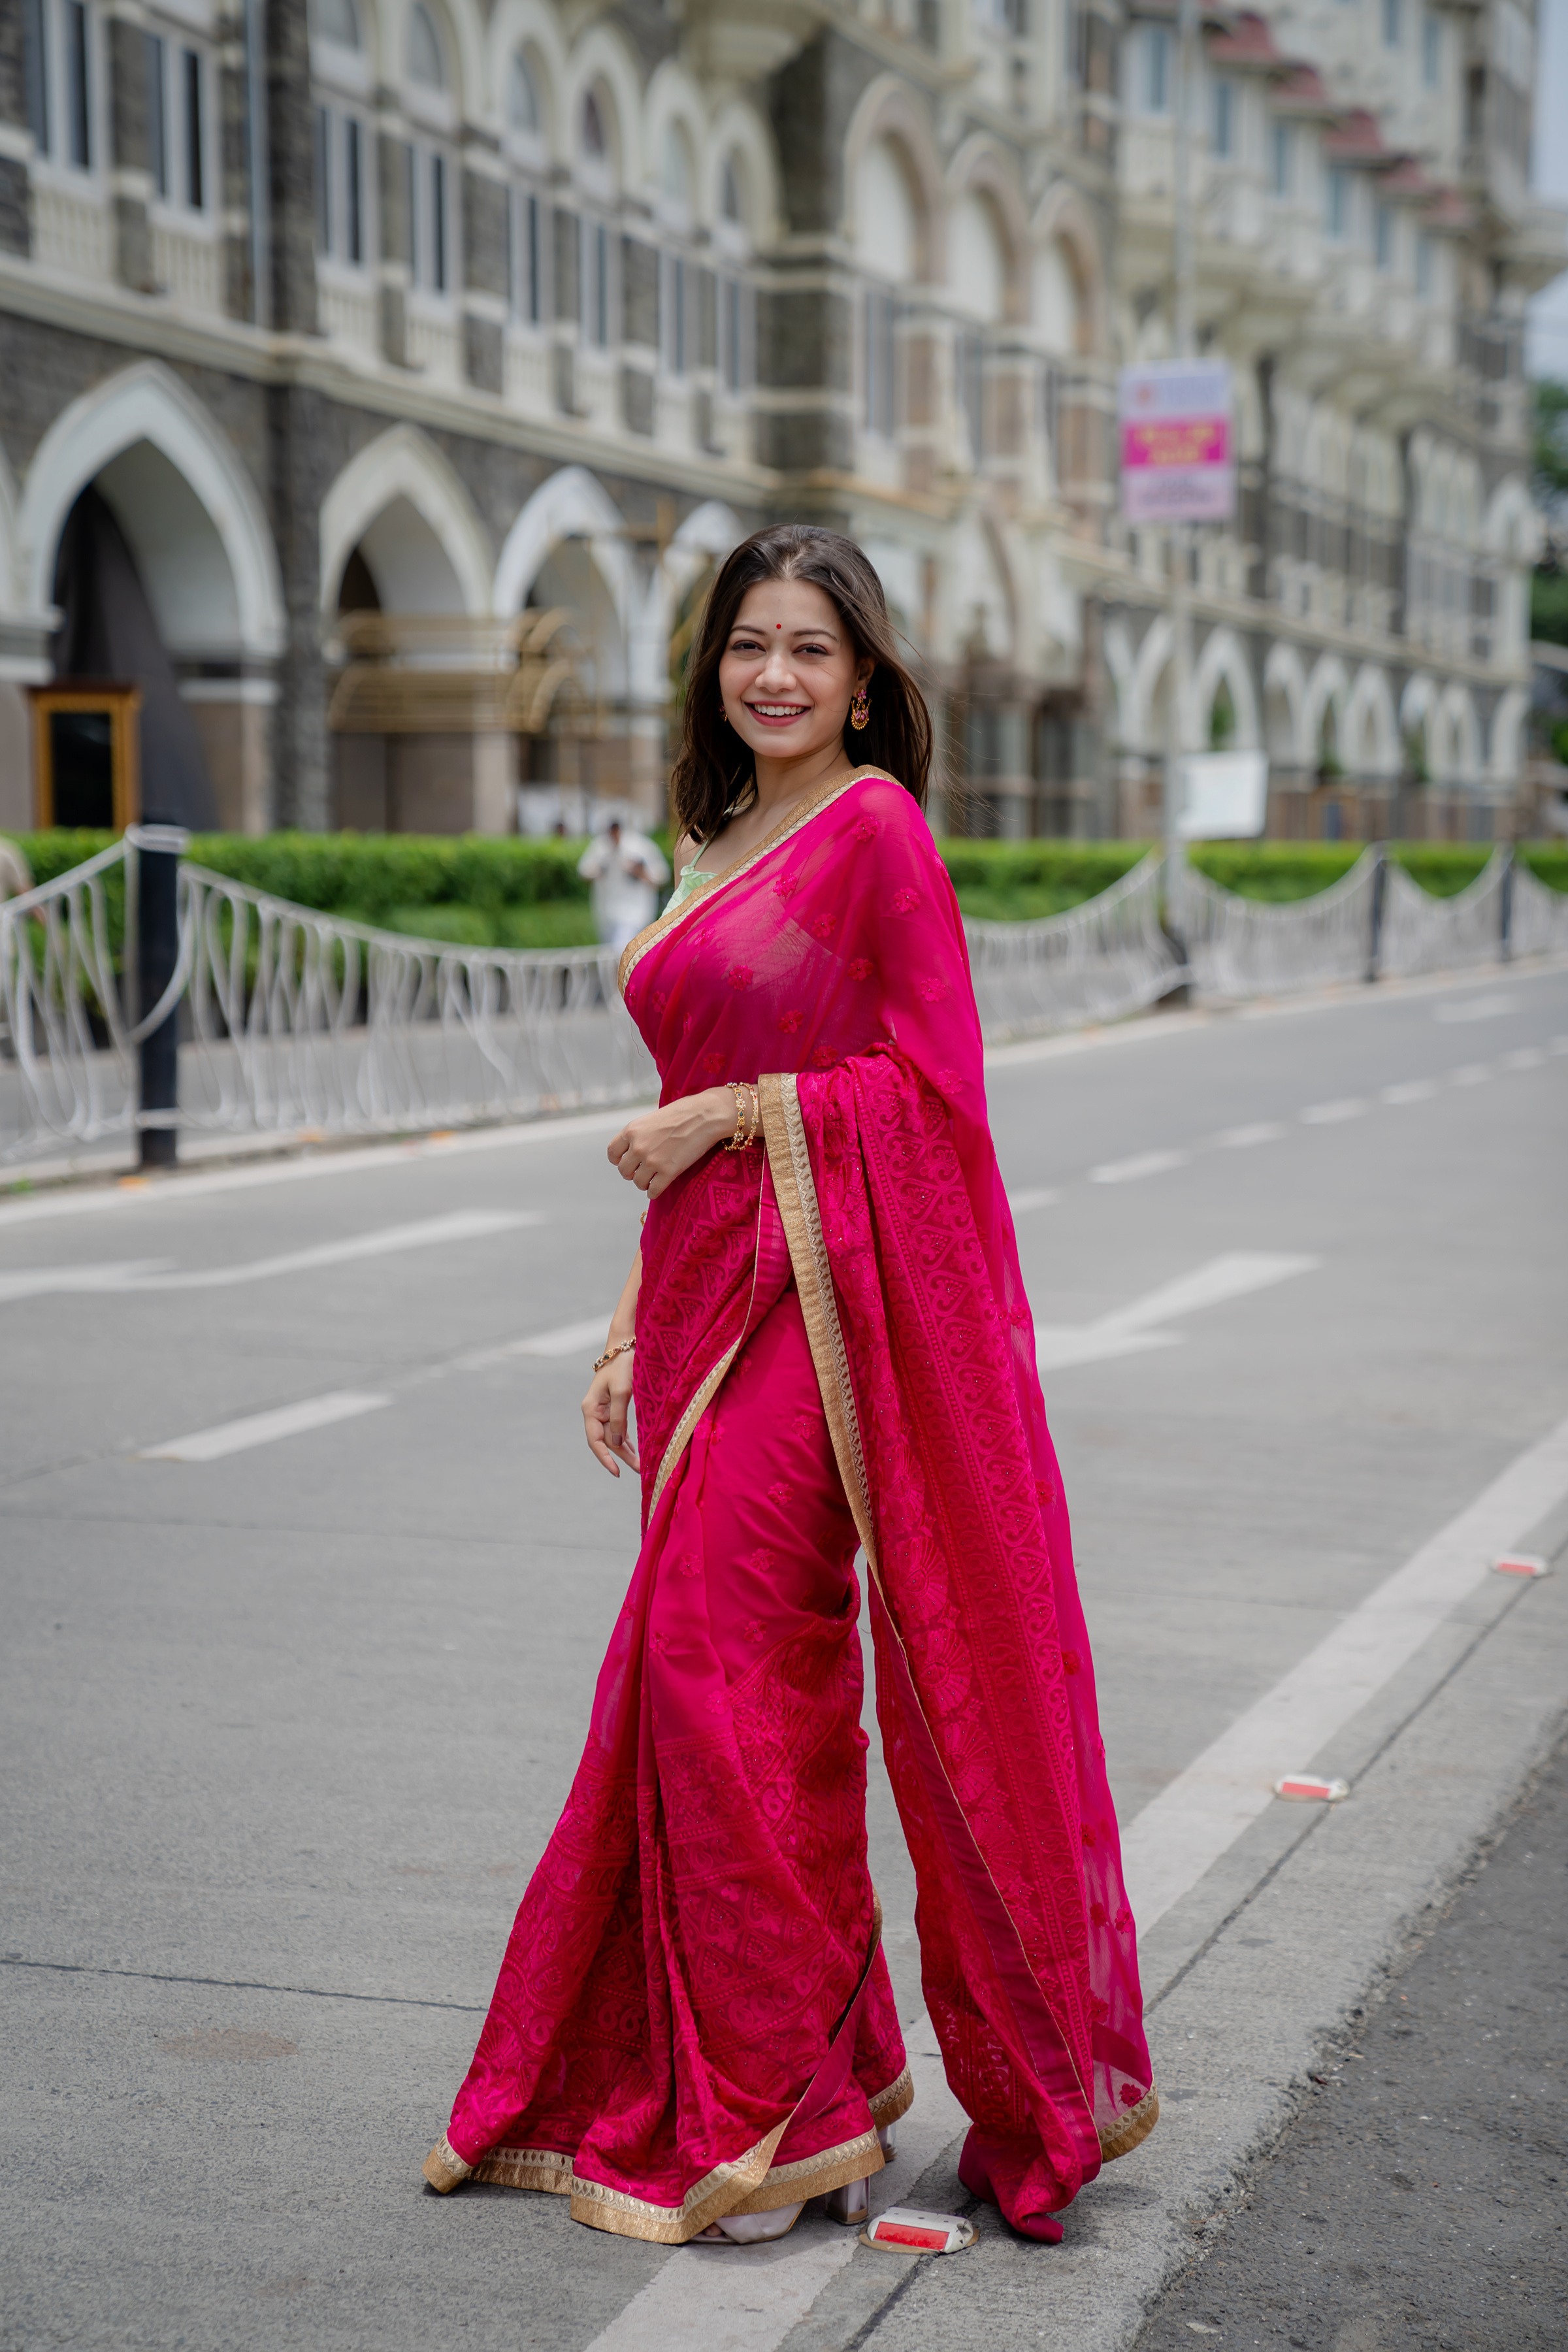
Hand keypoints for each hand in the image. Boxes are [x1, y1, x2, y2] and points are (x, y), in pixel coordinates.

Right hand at [582, 1347, 638, 1476]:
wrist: (626, 1344)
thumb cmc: (623, 1366)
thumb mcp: (622, 1393)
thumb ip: (618, 1419)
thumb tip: (616, 1444)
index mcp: (591, 1409)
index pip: (596, 1441)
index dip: (605, 1459)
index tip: (617, 1472)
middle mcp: (594, 1411)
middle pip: (605, 1441)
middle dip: (621, 1456)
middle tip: (638, 1469)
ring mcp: (603, 1409)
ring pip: (612, 1436)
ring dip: (625, 1450)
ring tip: (639, 1464)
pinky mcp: (613, 1405)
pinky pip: (617, 1427)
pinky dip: (626, 1439)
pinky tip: (635, 1449)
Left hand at [605, 1087, 736, 1196]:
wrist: (706, 1115)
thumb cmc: (684, 1112)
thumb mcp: (653, 1118)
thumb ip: (641, 1133)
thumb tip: (637, 1148)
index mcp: (632, 1130)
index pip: (612, 1153)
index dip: (618, 1160)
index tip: (628, 1162)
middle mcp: (638, 1146)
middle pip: (624, 1171)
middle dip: (632, 1173)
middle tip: (643, 1172)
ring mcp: (652, 1160)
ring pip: (637, 1182)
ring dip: (644, 1183)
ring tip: (653, 1179)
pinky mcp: (668, 1172)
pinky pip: (653, 1191)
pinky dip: (654, 1192)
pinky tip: (660, 1187)